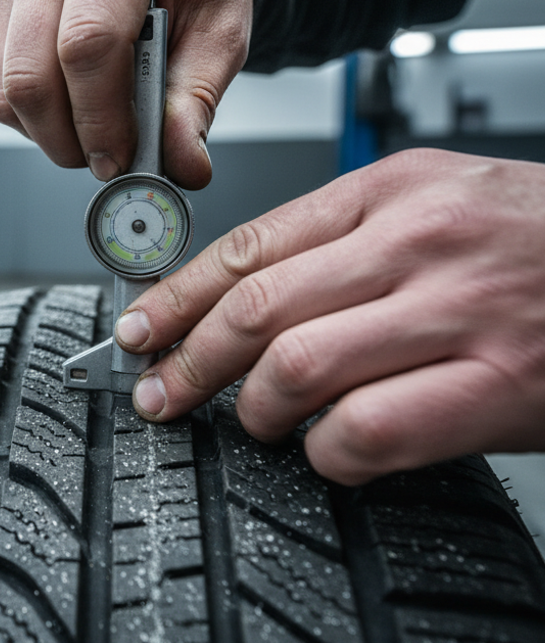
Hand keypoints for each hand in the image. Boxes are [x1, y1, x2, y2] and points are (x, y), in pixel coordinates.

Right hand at [0, 0, 252, 188]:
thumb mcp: (222, 35)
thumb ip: (197, 100)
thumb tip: (182, 163)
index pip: (87, 41)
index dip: (101, 116)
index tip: (122, 157)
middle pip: (32, 74)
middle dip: (70, 138)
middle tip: (109, 160)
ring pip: (7, 91)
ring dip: (50, 134)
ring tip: (96, 131)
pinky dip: (33, 119)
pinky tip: (72, 105)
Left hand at [114, 148, 544, 483]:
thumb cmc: (539, 241)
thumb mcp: (439, 203)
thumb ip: (344, 238)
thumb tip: (238, 296)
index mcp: (391, 190)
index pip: (248, 247)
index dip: (175, 297)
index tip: (138, 331)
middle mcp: (417, 242)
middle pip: (255, 307)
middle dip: (187, 360)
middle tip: (159, 392)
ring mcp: (459, 314)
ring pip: (296, 367)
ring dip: (256, 410)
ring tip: (257, 422)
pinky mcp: (496, 386)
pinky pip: (366, 430)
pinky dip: (328, 452)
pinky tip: (329, 450)